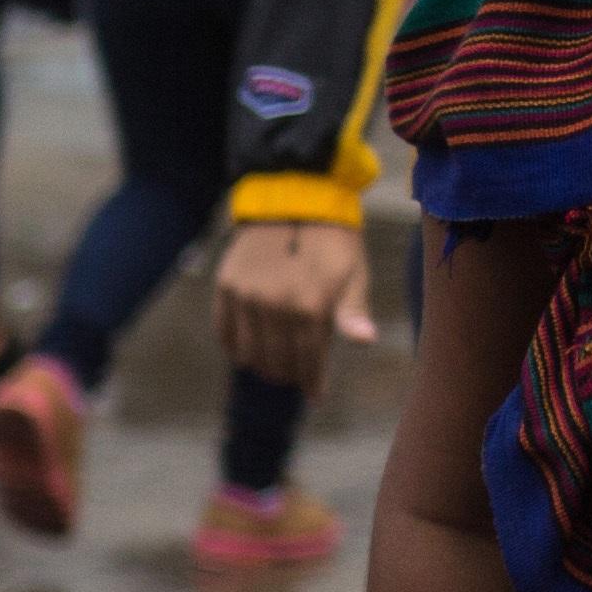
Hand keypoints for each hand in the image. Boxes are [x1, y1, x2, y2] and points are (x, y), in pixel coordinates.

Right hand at [218, 219, 376, 391]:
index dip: (313, 381)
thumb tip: (365, 341)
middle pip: (278, 360)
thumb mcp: (354, 272)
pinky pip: (226, 332)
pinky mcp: (226, 286)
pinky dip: (237, 348)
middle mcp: (274, 304)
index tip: (315, 395)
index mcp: (310, 304)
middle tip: (295, 379)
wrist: (294, 196)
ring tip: (273, 368)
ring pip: (250, 352)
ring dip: (262, 366)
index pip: (308, 359)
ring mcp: (246, 296)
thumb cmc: (333, 239)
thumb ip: (353, 310)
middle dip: (289, 375)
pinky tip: (248, 352)